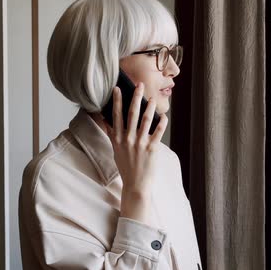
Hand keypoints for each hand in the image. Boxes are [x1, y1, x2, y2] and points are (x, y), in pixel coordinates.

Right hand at [102, 82, 168, 203]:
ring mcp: (140, 143)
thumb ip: (112, 134)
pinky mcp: (152, 148)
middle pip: (132, 113)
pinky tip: (164, 116)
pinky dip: (162, 123)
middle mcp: (128, 139)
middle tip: (139, 85)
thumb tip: (106, 121)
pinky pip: (158, 132)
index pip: (116, 115)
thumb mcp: (115, 150)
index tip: (117, 89)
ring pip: (146, 120)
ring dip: (150, 107)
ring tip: (153, 98)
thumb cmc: (125, 167)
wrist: (135, 184)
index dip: (117, 101)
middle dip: (135, 97)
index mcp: (117, 139)